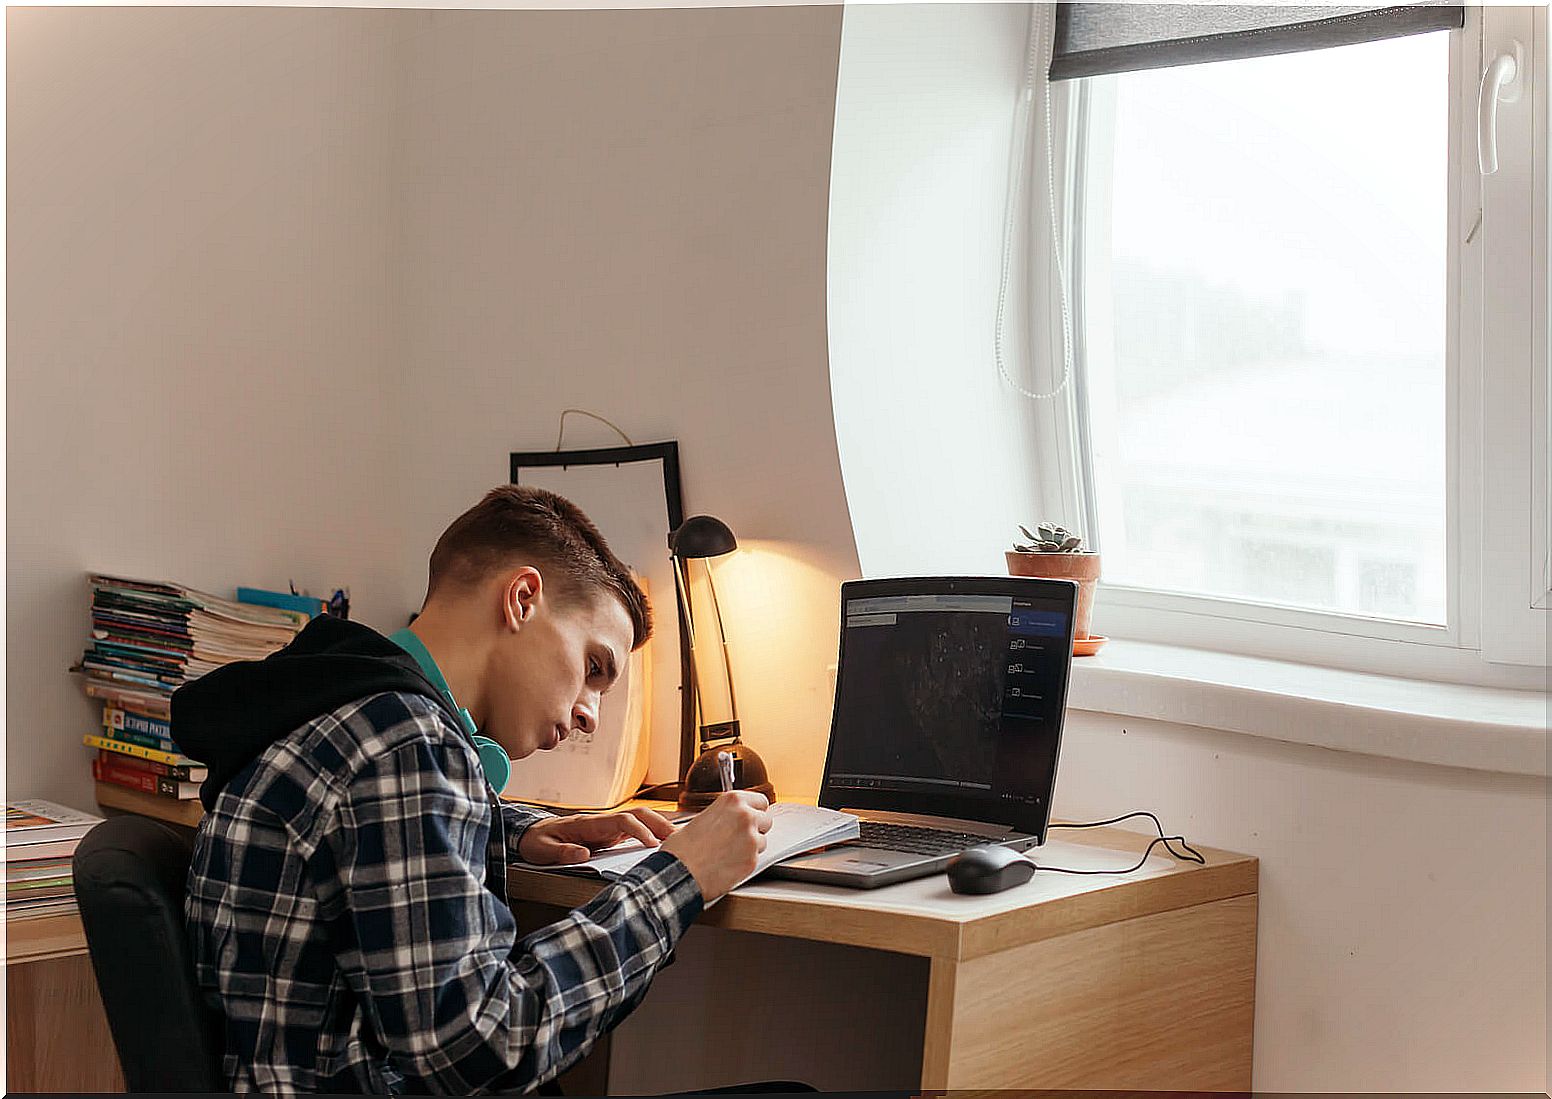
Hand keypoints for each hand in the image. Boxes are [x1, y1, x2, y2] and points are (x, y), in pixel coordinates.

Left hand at [517, 808, 678, 865]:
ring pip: (639, 820)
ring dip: (659, 827)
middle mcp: (602, 823)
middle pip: (638, 814)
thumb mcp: (544, 850)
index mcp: (589, 824)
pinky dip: (651, 835)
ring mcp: (607, 829)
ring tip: (679, 841)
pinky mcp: (609, 836)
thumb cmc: (538, 841)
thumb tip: (584, 855)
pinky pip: (634, 831)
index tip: (652, 844)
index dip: (640, 831)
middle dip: (659, 823)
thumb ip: (563, 852)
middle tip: (679, 839)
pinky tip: (662, 844)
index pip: (622, 821)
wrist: (531, 835)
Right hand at [659, 791, 772, 902]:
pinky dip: (745, 863)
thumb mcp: (702, 818)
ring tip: (729, 852)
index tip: (751, 816)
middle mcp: (745, 816)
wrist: (678, 872)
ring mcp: (751, 839)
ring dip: (751, 847)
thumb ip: (723, 815)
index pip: (761, 801)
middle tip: (738, 837)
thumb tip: (730, 820)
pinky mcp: (752, 860)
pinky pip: (756, 859)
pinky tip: (728, 864)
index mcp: (732, 801)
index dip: (755, 810)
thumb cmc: (682, 848)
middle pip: (766, 820)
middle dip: (756, 829)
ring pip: (762, 841)